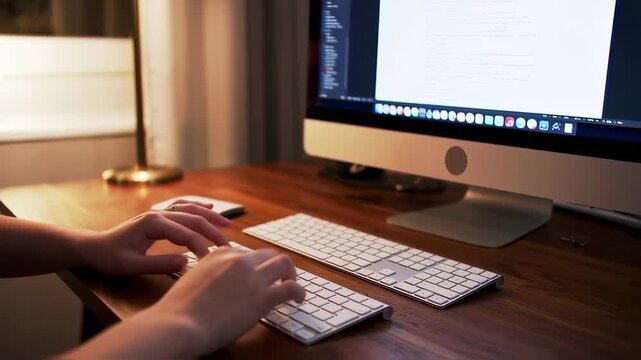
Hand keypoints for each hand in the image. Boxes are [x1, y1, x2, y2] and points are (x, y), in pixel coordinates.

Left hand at [80, 201, 231, 275]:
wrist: (93, 248)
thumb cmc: (109, 258)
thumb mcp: (132, 266)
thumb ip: (159, 264)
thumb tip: (186, 264)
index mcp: (152, 223)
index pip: (185, 234)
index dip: (201, 247)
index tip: (212, 261)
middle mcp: (158, 214)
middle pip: (192, 219)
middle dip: (212, 231)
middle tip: (228, 245)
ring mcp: (158, 213)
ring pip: (190, 210)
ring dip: (210, 216)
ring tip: (227, 224)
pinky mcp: (158, 218)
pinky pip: (182, 208)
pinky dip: (197, 207)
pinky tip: (210, 208)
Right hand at [147, 246, 305, 354]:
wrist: (178, 324)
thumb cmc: (177, 311)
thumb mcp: (190, 281)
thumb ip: (207, 276)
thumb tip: (216, 285)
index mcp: (218, 254)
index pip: (244, 254)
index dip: (253, 265)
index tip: (255, 276)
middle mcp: (238, 260)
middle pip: (267, 254)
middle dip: (274, 266)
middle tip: (278, 279)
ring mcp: (252, 277)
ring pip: (283, 263)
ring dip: (290, 274)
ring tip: (291, 286)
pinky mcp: (263, 297)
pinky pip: (291, 287)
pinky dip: (299, 291)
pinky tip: (298, 299)